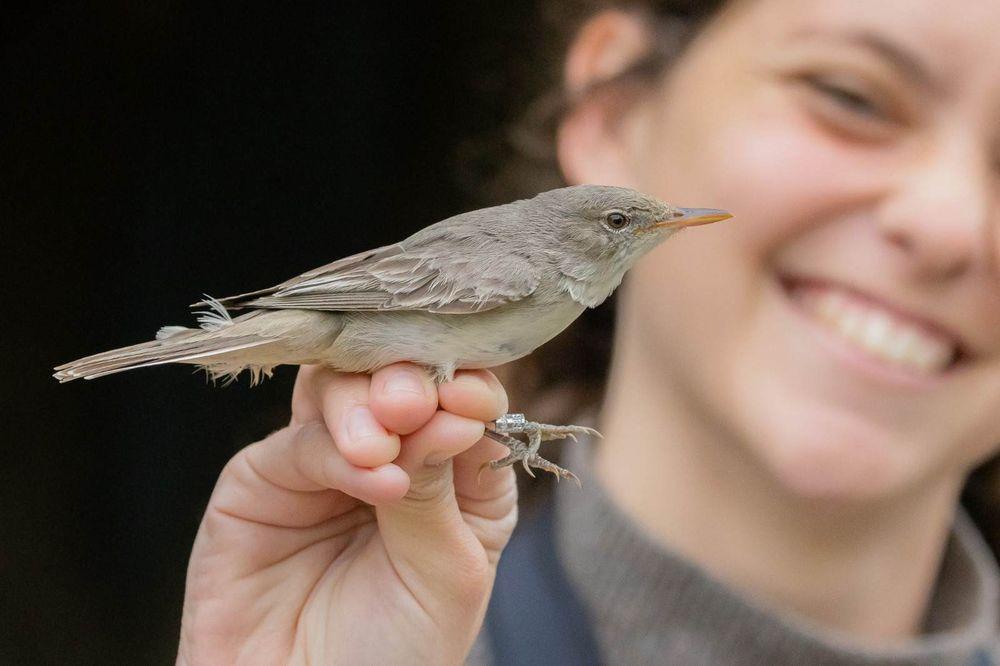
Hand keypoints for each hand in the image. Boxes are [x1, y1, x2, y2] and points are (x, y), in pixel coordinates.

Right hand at [177, 363, 516, 664]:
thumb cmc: (396, 655)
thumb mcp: (445, 574)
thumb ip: (439, 489)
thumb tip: (450, 410)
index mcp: (452, 476)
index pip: (460, 402)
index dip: (463, 387)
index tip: (467, 395)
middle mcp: (388, 458)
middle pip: (393, 382)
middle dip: (406, 382)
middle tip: (412, 402)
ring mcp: (322, 466)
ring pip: (336, 392)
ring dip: (364, 404)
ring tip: (384, 444)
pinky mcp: (261, 483)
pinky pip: (296, 444)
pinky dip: (332, 450)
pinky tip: (370, 478)